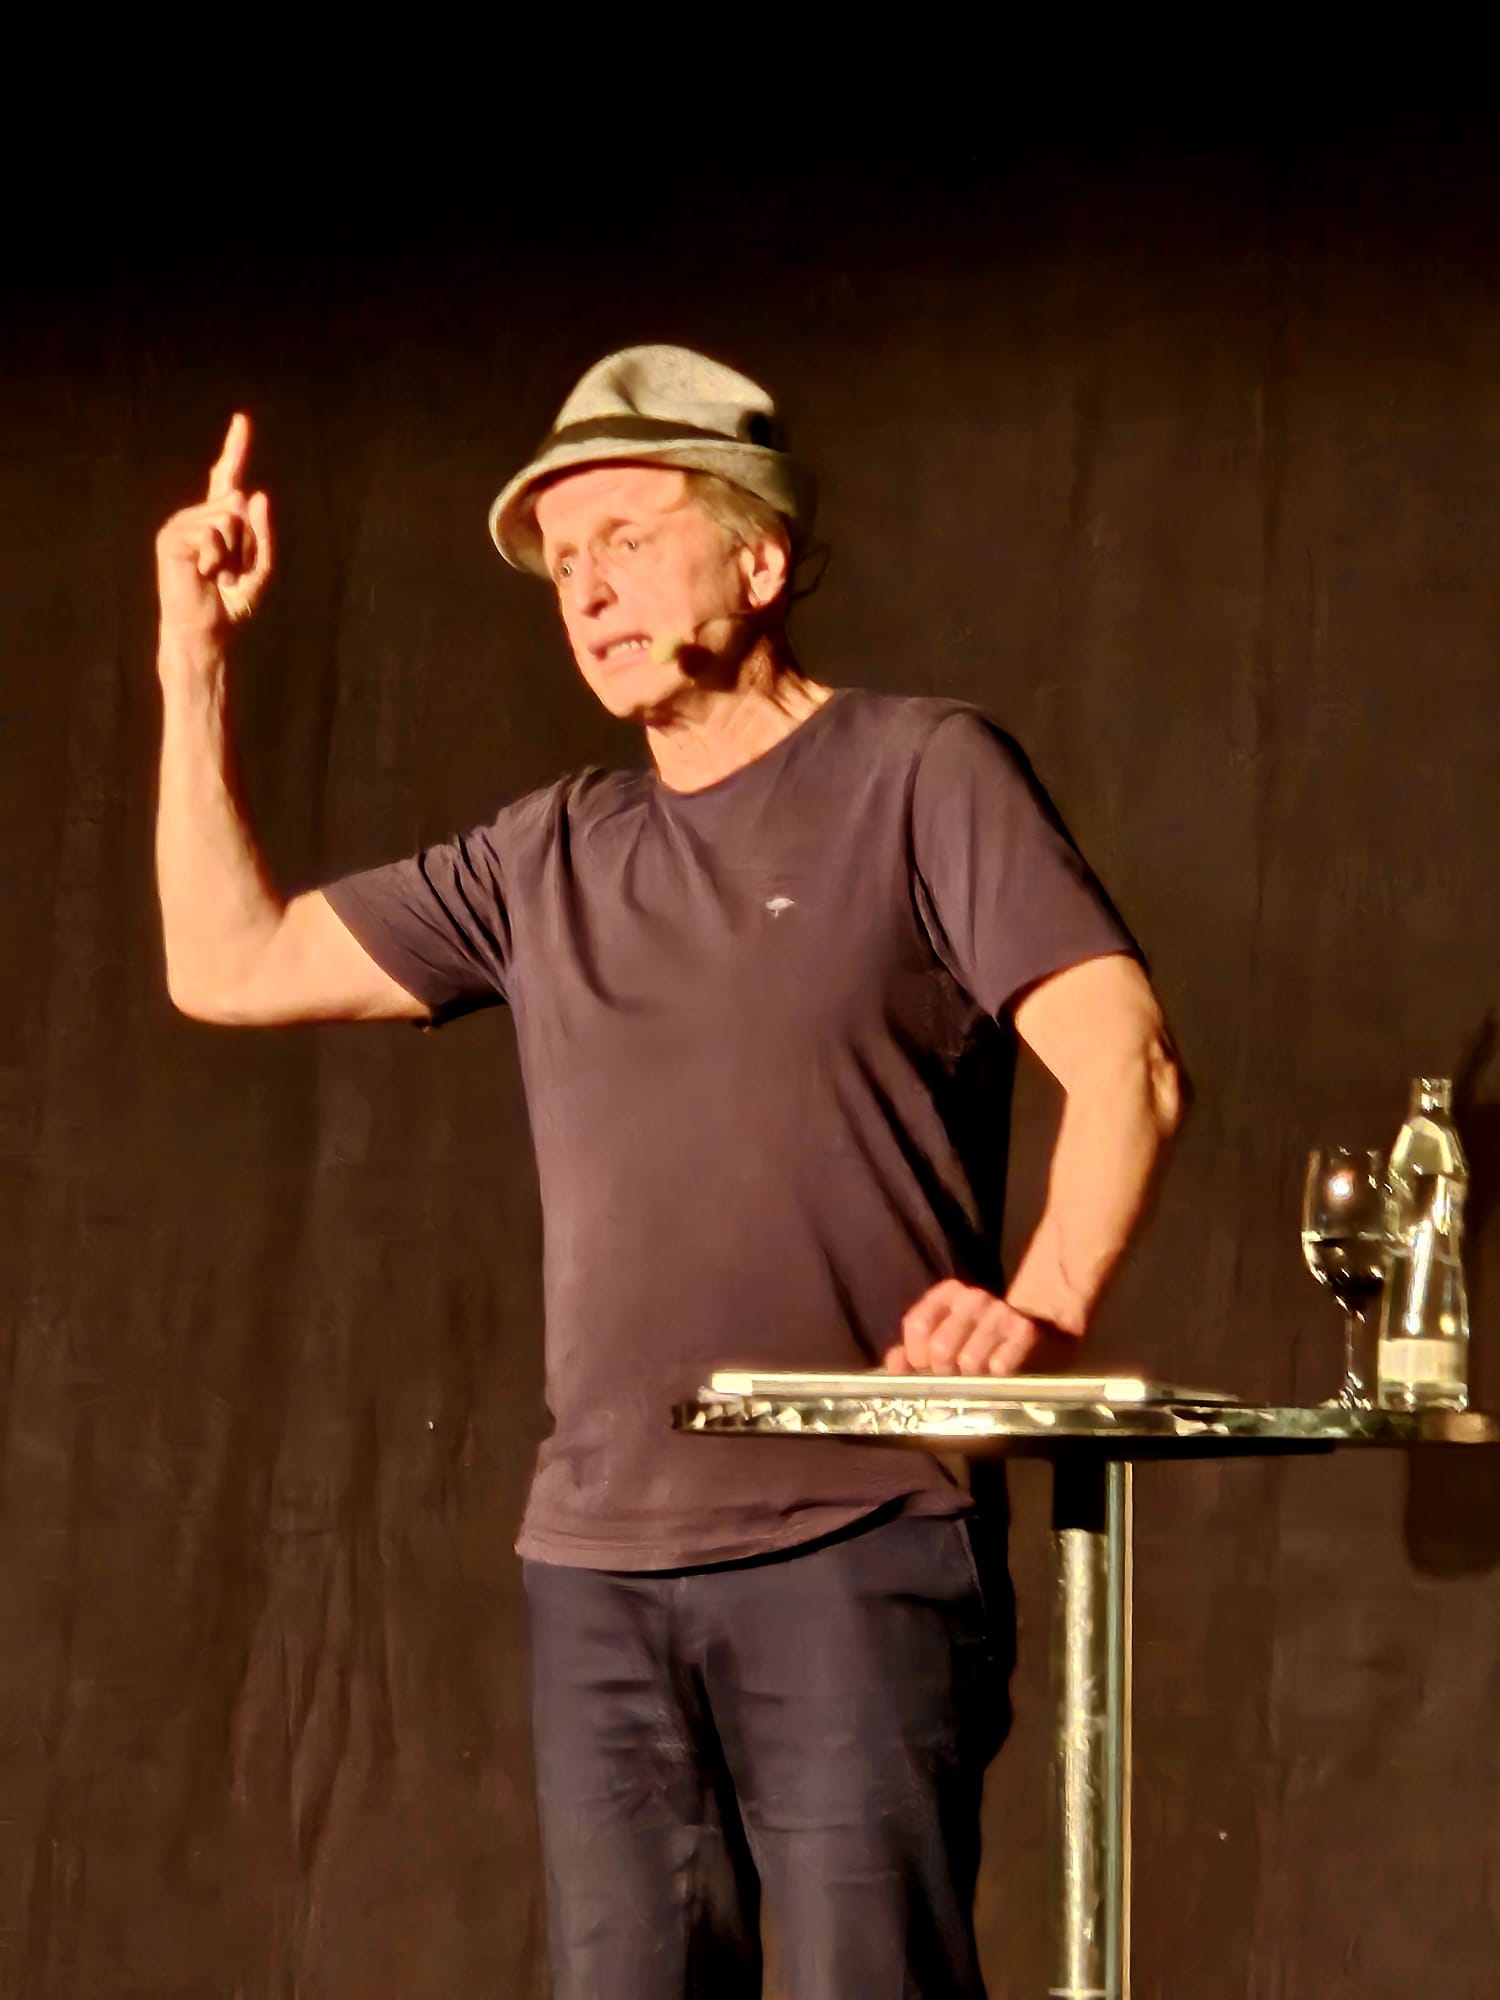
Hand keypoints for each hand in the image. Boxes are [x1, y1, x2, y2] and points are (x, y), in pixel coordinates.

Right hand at [155, 413, 273, 642]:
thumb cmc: (232, 604)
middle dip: (246, 540)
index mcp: (219, 520)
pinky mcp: (172, 537)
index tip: (242, 420)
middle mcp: (198, 516)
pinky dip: (217, 557)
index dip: (235, 448)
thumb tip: (255, 492)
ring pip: (226, 516)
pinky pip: (211, 532)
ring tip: (217, 574)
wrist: (209, 631)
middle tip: (230, 571)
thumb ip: (264, 533)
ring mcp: (182, 524)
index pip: (227, 477)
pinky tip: (206, 574)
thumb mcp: (261, 568)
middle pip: (237, 501)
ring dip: (231, 552)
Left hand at [883, 1279, 1076, 1376]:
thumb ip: (913, 1349)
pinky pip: (1000, 1364)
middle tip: (953, 1379)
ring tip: (977, 1378)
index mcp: (947, 1294)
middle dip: (942, 1373)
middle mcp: (972, 1298)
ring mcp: (1000, 1312)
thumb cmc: (980, 1334)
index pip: (917, 1324)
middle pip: (940, 1348)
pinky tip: (999, 1373)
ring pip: (968, 1361)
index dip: (915, 1355)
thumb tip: (894, 1364)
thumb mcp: (944, 1334)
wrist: (1041, 1319)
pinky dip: (995, 1376)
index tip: (923, 1370)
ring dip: (970, 1378)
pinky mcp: (1025, 1331)